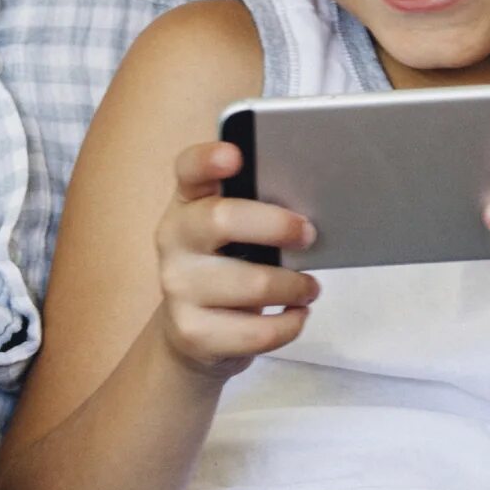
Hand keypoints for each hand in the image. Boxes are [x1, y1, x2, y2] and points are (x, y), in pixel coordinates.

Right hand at [154, 141, 319, 379]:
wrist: (195, 334)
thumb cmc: (229, 268)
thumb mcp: (236, 233)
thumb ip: (260, 209)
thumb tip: (314, 205)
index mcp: (189, 202)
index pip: (188, 170)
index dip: (207, 159)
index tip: (234, 155)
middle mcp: (174, 239)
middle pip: (221, 219)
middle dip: (277, 225)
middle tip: (310, 236)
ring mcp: (178, 287)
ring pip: (252, 283)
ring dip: (295, 286)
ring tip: (309, 287)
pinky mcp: (192, 332)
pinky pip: (257, 330)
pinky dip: (290, 324)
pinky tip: (296, 315)